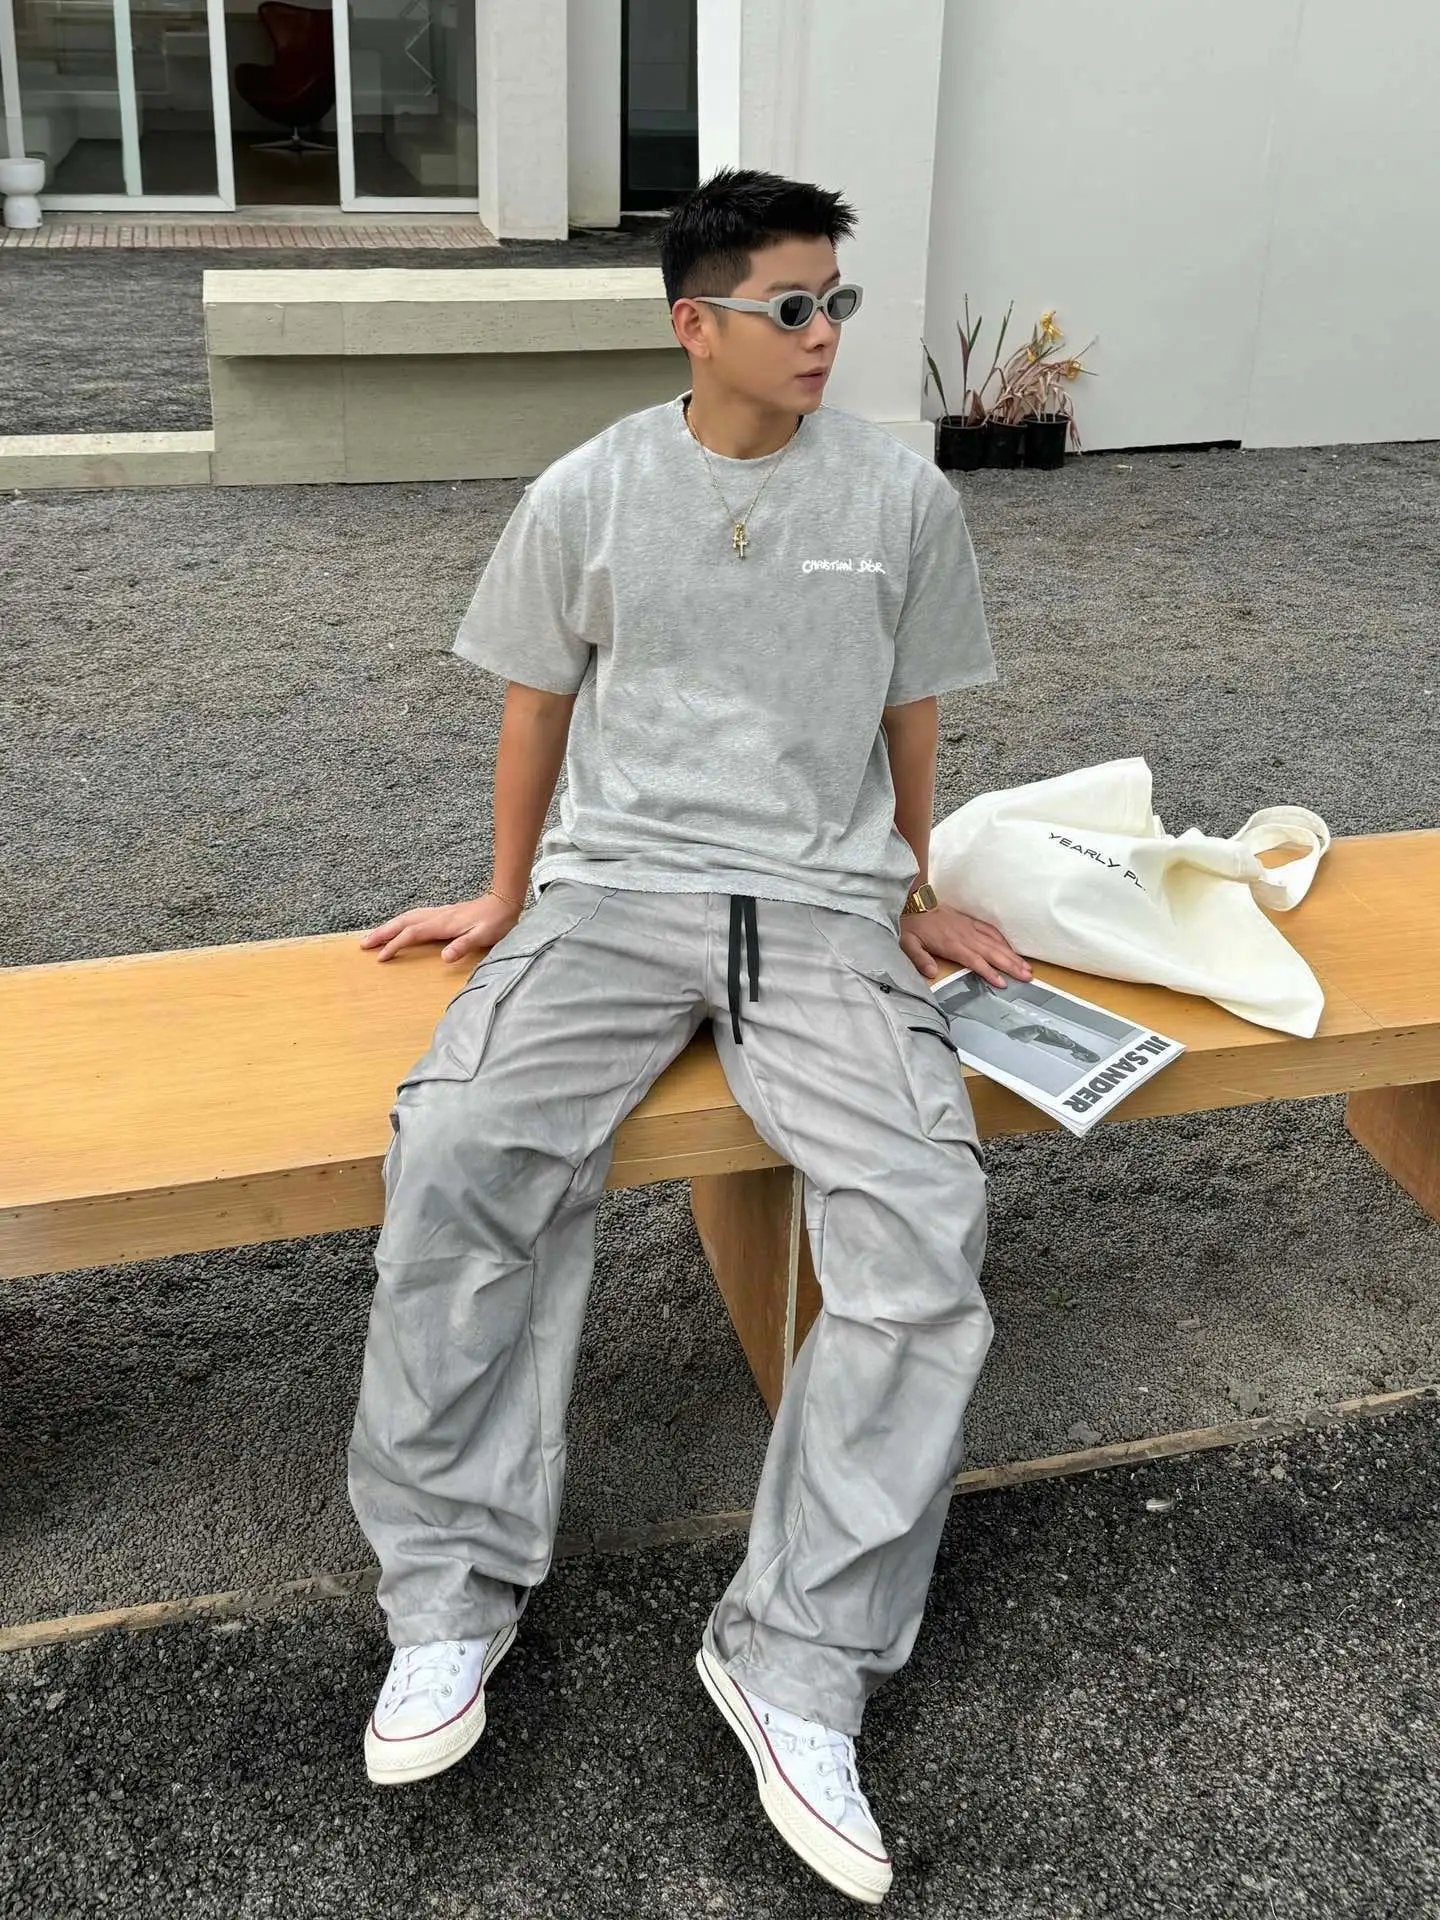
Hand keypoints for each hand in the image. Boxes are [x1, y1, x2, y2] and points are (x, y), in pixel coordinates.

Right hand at [359, 891, 522, 963]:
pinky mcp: (442, 914)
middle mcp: (436, 916)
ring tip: (373, 936)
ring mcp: (438, 913)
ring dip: (388, 926)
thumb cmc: (495, 922)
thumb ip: (463, 945)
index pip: (412, 935)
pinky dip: (400, 921)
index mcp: (442, 924)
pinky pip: (414, 916)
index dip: (395, 945)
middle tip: (363, 944)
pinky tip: (398, 925)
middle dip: (382, 933)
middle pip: (402, 923)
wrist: (504, 903)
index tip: (381, 957)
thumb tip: (444, 957)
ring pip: (406, 918)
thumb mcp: (483, 937)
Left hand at [900, 902, 1032, 989]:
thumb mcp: (908, 943)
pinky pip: (991, 931)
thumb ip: (919, 959)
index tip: (1003, 983)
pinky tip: (1013, 949)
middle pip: (992, 953)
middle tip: (1028, 977)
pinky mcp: (971, 922)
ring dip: (1012, 956)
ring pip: (996, 943)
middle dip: (1011, 966)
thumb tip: (930, 973)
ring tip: (1027, 967)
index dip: (990, 972)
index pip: (975, 961)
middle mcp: (965, 937)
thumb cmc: (913, 926)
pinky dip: (1003, 940)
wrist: (916, 902)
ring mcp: (970, 928)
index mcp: (952, 945)